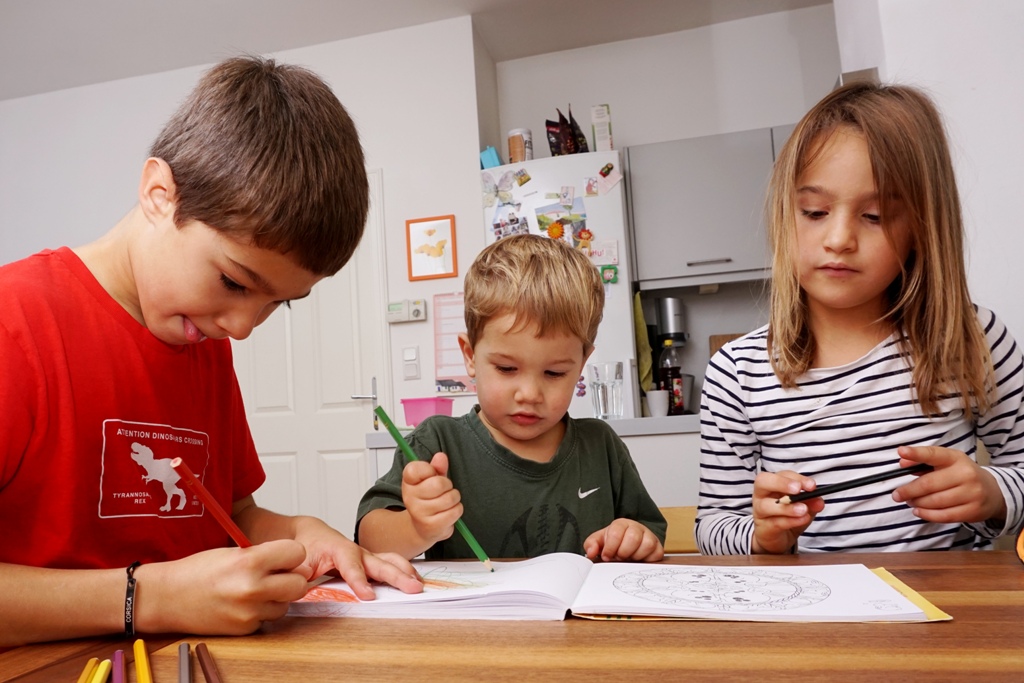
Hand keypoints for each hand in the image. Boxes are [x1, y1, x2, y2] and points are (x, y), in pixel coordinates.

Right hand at [138, 539, 311, 635]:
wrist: (168, 597)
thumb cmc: (199, 570)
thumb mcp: (235, 551)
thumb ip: (266, 555)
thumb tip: (296, 561)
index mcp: (250, 561)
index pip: (297, 553)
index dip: (291, 554)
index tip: (283, 556)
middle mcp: (252, 587)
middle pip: (300, 584)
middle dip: (291, 578)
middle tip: (276, 575)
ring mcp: (249, 611)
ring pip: (287, 604)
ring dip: (277, 598)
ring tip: (255, 590)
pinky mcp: (245, 629)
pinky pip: (268, 618)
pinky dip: (261, 612)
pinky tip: (242, 604)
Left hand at [290, 517, 422, 600]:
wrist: (310, 533)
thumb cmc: (305, 548)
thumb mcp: (297, 563)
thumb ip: (298, 576)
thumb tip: (298, 591)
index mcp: (338, 550)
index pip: (351, 567)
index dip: (359, 581)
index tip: (368, 596)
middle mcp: (357, 551)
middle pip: (380, 563)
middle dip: (397, 576)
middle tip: (412, 589)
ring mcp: (367, 556)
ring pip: (390, 561)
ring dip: (405, 572)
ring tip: (419, 584)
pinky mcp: (371, 562)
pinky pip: (390, 565)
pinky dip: (404, 572)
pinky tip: (415, 581)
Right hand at [401, 452, 463, 546]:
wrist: (422, 527)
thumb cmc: (429, 499)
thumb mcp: (432, 480)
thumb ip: (437, 467)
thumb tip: (441, 456)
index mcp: (408, 482)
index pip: (414, 469)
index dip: (429, 470)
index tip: (431, 475)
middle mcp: (409, 497)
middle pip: (438, 484)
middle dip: (448, 485)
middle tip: (444, 491)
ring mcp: (419, 513)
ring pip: (450, 498)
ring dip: (454, 498)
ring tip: (447, 502)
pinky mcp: (431, 525)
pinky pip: (455, 511)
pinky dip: (457, 510)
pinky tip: (448, 512)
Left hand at [584, 519, 663, 561]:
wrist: (629, 546)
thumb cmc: (615, 543)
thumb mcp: (600, 542)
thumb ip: (591, 545)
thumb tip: (591, 552)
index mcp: (621, 524)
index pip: (616, 533)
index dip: (610, 548)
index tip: (606, 556)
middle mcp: (637, 528)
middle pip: (633, 538)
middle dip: (623, 552)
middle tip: (619, 557)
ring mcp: (649, 536)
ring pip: (647, 545)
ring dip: (635, 556)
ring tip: (629, 559)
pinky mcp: (658, 548)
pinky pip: (656, 554)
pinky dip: (647, 560)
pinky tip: (639, 561)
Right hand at [751, 471, 824, 553]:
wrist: (778, 539)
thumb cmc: (788, 517)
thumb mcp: (804, 507)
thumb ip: (811, 502)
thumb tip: (819, 500)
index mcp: (772, 484)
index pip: (781, 474)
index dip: (796, 478)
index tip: (812, 486)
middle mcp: (762, 495)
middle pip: (762, 481)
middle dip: (781, 483)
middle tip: (798, 489)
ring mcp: (759, 511)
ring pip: (767, 505)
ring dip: (787, 507)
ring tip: (803, 510)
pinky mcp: (764, 528)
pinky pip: (775, 523)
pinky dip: (790, 521)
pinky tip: (802, 520)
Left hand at [892, 445, 1006, 523]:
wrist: (993, 492)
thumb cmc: (961, 475)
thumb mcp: (946, 463)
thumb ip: (923, 462)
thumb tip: (903, 463)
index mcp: (956, 458)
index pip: (934, 454)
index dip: (917, 453)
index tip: (901, 452)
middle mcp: (966, 474)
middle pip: (929, 483)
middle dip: (909, 490)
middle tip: (897, 494)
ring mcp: (972, 493)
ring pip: (935, 501)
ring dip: (917, 503)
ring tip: (910, 501)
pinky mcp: (973, 511)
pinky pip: (944, 516)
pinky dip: (927, 515)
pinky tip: (918, 511)